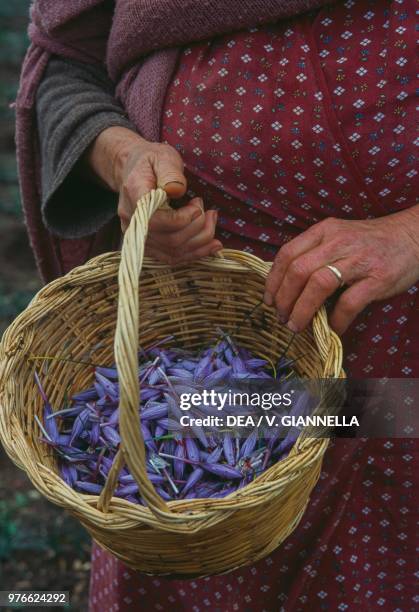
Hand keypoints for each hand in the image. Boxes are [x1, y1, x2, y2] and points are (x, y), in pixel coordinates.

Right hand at [86, 126, 221, 263]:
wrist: (133, 170)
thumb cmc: (151, 161)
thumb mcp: (163, 157)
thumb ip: (170, 172)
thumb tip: (177, 190)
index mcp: (134, 196)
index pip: (155, 221)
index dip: (181, 220)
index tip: (198, 205)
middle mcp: (132, 222)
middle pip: (168, 239)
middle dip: (197, 227)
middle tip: (209, 210)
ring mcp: (138, 237)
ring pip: (173, 252)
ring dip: (200, 240)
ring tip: (212, 220)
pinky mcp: (148, 246)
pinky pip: (172, 258)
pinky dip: (195, 253)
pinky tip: (212, 244)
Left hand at [264, 208, 418, 334]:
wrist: (413, 236)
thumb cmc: (371, 241)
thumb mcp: (339, 237)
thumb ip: (315, 254)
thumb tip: (287, 287)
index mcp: (325, 231)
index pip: (287, 253)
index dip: (273, 281)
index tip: (269, 300)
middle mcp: (338, 241)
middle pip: (298, 270)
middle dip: (284, 299)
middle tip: (282, 318)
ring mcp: (359, 259)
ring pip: (318, 284)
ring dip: (302, 310)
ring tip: (297, 326)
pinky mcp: (378, 278)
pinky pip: (349, 302)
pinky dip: (337, 320)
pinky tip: (333, 328)